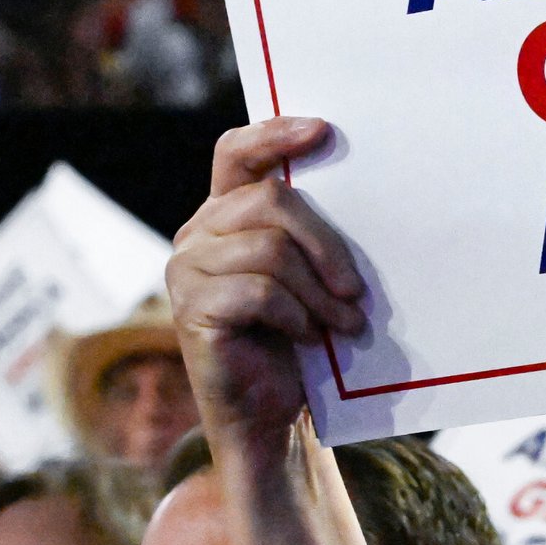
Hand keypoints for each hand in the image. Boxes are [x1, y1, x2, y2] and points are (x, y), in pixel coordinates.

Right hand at [166, 118, 366, 448]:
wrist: (267, 414)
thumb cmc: (295, 340)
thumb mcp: (306, 276)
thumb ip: (308, 234)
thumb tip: (359, 189)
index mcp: (222, 214)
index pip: (236, 153)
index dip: (274, 135)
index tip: (323, 130)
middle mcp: (196, 235)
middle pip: (270, 201)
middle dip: (327, 243)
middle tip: (357, 289)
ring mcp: (186, 271)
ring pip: (271, 249)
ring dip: (319, 291)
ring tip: (343, 323)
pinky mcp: (190, 310)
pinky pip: (259, 291)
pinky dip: (297, 315)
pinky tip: (307, 337)